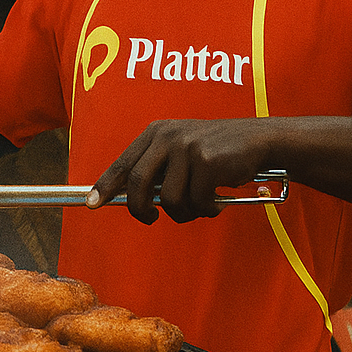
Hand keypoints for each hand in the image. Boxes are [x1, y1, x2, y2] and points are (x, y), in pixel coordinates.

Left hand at [87, 118, 275, 224]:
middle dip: (140, 208)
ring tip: (201, 204)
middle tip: (150, 218)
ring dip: (185, 211)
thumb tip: (135, 200)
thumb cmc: (218, 153)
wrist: (259, 140)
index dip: (105, 185)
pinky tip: (218, 200)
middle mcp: (167, 137)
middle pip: (138, 183)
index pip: (123, 163)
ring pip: (169, 199)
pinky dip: (207, 209)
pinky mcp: (207, 161)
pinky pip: (197, 201)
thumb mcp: (182, 152)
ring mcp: (187, 148)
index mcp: (156, 133)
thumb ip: (159, 170)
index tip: (92, 203)